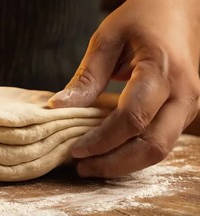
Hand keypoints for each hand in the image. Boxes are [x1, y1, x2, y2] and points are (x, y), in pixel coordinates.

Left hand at [48, 0, 199, 176]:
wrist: (177, 7)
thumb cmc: (142, 16)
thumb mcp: (107, 39)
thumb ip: (87, 76)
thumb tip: (59, 106)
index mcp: (162, 70)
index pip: (132, 118)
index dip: (102, 140)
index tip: (75, 150)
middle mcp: (183, 92)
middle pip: (153, 145)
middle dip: (114, 163)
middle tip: (82, 168)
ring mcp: (189, 104)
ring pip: (160, 150)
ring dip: (125, 163)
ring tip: (92, 165)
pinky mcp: (184, 110)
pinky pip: (161, 140)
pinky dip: (135, 152)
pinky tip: (110, 152)